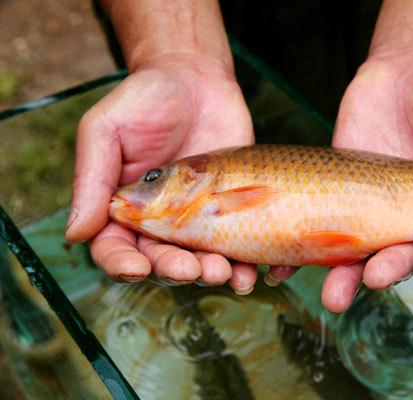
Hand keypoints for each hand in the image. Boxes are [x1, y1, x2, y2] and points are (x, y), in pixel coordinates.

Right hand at [65, 54, 258, 292]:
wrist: (196, 78)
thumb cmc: (144, 99)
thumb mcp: (106, 130)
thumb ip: (92, 180)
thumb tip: (76, 233)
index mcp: (122, 208)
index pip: (115, 249)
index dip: (122, 264)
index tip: (136, 267)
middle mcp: (159, 220)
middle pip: (160, 261)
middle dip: (173, 270)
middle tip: (189, 268)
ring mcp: (198, 217)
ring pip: (200, 260)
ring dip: (209, 274)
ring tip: (221, 272)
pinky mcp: (231, 208)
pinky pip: (236, 244)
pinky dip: (242, 264)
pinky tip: (248, 272)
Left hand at [322, 47, 412, 311]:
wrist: (403, 66)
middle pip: (408, 252)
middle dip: (391, 268)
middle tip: (373, 278)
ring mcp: (378, 207)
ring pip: (366, 248)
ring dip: (349, 274)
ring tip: (334, 295)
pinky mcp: (343, 194)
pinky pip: (329, 223)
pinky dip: (311, 245)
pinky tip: (293, 262)